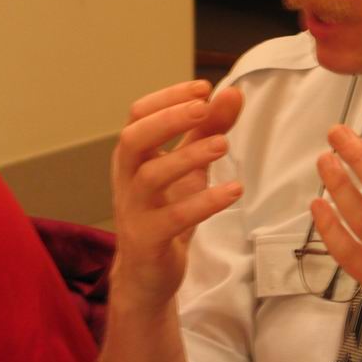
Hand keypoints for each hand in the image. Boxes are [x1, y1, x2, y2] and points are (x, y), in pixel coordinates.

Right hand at [110, 80, 243, 310]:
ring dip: (188, 156)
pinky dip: (204, 202)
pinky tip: (234, 190)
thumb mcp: (190, 165)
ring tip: (224, 144)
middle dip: (168, 119)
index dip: (168, 97)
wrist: (149, 273)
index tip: (204, 87)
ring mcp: (134, 210)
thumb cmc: (166, 210)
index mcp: (134, 155)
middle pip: (133, 139)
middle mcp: (127, 178)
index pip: (139, 114)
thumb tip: (233, 92)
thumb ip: (209, 129)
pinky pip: (173, 218)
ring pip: (151, 177)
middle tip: (204, 107)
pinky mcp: (148, 240)